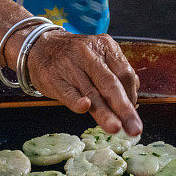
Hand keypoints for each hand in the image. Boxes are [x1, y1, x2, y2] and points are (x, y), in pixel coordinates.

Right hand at [22, 31, 142, 135]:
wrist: (40, 46)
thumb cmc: (75, 58)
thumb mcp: (97, 58)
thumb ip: (114, 77)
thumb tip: (132, 102)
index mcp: (104, 46)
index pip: (125, 73)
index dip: (131, 96)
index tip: (131, 114)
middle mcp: (88, 53)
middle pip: (111, 83)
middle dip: (124, 108)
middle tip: (134, 129)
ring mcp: (69, 65)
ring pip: (91, 91)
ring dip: (105, 112)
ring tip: (115, 127)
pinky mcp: (53, 78)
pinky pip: (67, 91)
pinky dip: (76, 101)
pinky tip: (84, 108)